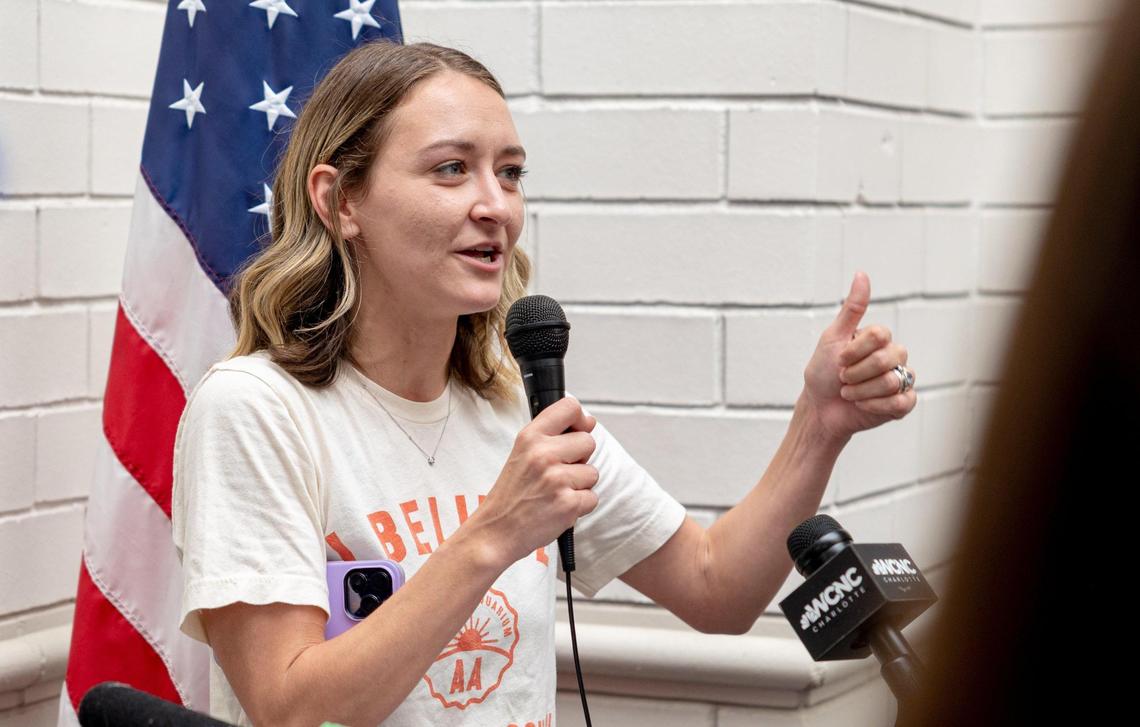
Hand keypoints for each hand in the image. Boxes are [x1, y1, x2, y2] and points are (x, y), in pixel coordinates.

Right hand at [477, 396, 599, 565]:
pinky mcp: (568, 503)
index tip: (579, 429)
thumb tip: (588, 423)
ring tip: (554, 493)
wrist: (495, 532)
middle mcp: (543, 454)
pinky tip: (558, 508)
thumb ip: (550, 437)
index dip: (580, 418)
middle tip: (558, 473)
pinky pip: (592, 497)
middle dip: (580, 459)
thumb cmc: (511, 495)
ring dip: (579, 485)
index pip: (569, 407)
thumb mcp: (521, 454)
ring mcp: (556, 479)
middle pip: (588, 441)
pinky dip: (579, 506)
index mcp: (530, 437)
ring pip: (592, 473)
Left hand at [801, 271, 916, 442]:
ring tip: (849, 393)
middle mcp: (894, 357)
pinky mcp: (902, 404)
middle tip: (843, 378)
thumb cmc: (823, 373)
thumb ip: (852, 309)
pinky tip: (863, 405)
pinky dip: (875, 405)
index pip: (880, 335)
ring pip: (892, 381)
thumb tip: (862, 274)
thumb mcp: (832, 338)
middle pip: (887, 358)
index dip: (855, 350)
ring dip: (861, 391)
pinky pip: (901, 402)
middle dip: (856, 373)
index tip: (839, 359)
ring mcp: (901, 380)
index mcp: (879, 340)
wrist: (820, 409)